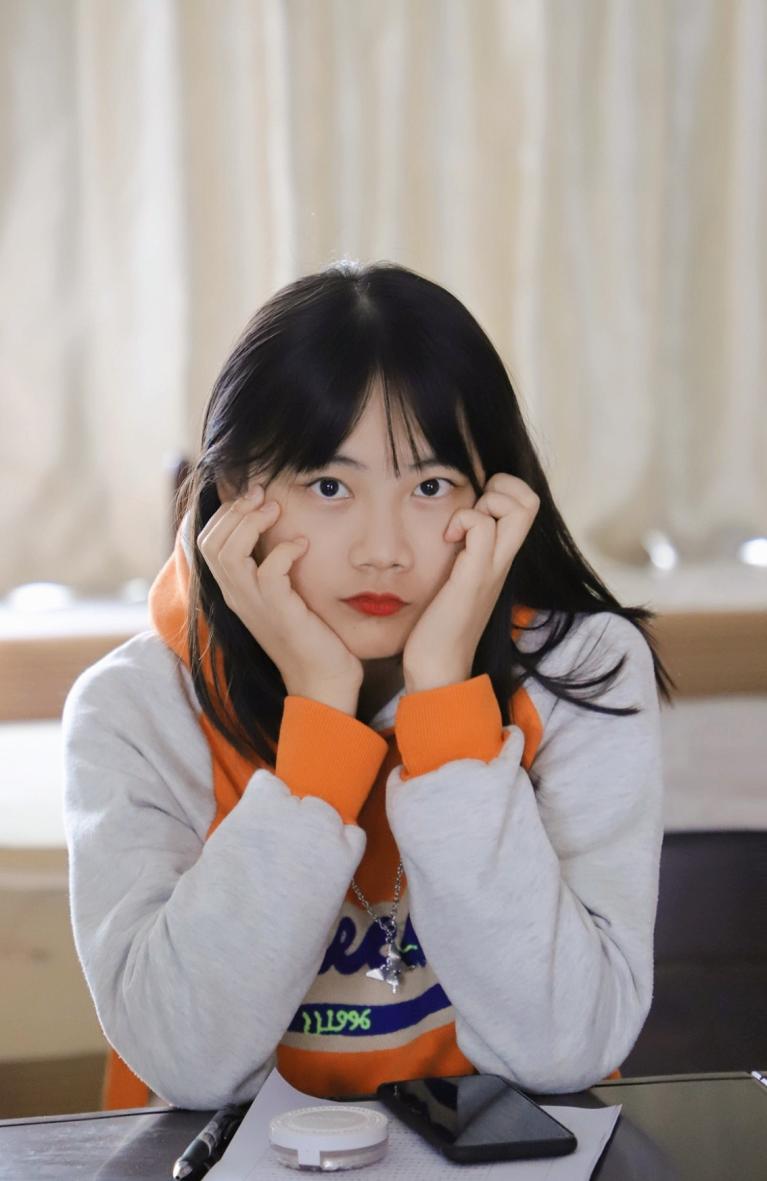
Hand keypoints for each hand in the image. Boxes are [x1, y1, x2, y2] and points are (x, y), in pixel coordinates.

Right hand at [197, 486, 363, 702]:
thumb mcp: (283, 595)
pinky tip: (302, 544)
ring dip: (251, 524)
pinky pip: (269, 572)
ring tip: (275, 510)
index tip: (254, 496)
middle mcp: (237, 597)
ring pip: (228, 554)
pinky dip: (284, 550)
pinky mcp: (279, 612)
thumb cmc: (309, 635)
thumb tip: (278, 529)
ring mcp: (254, 606)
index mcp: (234, 590)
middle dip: (235, 510)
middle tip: (263, 494)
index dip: (226, 513)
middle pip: (211, 543)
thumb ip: (273, 566)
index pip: (207, 542)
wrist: (323, 680)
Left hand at [402, 474, 539, 690]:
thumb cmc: (440, 625)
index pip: (527, 505)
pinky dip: (464, 521)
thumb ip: (464, 555)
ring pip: (518, 508)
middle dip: (502, 485)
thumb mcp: (458, 579)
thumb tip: (453, 529)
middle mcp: (504, 561)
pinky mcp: (473, 578)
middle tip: (472, 509)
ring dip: (483, 502)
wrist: (438, 667)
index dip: (504, 490)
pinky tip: (447, 541)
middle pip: (532, 500)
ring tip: (458, 528)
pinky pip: (483, 529)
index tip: (473, 508)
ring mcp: (492, 568)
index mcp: (501, 559)